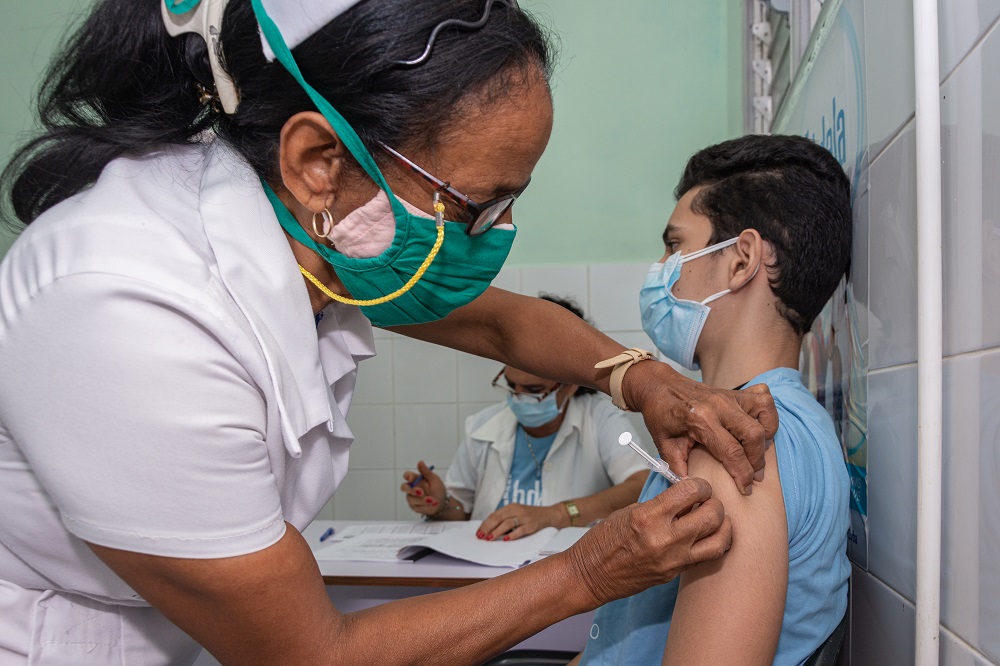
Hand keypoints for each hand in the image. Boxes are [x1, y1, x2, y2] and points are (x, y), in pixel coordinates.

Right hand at [400, 460, 446, 516]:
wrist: (442, 502)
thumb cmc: (438, 489)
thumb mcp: (434, 479)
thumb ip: (426, 472)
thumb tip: (420, 462)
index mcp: (416, 479)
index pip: (407, 475)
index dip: (407, 476)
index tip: (411, 478)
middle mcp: (412, 488)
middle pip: (404, 487)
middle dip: (411, 490)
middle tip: (421, 492)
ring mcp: (412, 498)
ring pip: (411, 499)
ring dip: (422, 500)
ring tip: (433, 500)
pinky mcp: (414, 506)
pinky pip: (416, 507)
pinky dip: (425, 506)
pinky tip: (433, 504)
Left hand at [477, 503, 562, 540]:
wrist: (549, 515)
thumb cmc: (530, 516)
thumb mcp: (517, 513)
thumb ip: (505, 519)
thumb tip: (489, 530)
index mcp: (511, 507)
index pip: (494, 515)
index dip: (485, 524)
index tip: (478, 532)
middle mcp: (517, 510)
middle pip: (498, 518)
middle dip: (487, 527)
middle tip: (480, 537)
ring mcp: (525, 518)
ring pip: (507, 523)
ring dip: (496, 531)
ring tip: (489, 538)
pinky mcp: (531, 526)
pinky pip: (520, 530)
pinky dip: (512, 535)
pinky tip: (505, 540)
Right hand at [564, 477, 731, 606]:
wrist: (591, 575)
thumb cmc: (604, 540)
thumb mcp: (629, 511)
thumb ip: (660, 504)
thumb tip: (685, 495)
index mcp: (649, 517)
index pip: (691, 491)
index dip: (700, 484)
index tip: (697, 486)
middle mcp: (666, 539)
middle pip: (712, 515)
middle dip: (714, 502)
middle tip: (707, 500)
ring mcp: (673, 560)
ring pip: (719, 540)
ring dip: (722, 525)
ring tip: (714, 519)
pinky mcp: (676, 574)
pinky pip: (707, 557)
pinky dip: (713, 543)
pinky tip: (708, 536)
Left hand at [623, 361, 777, 494]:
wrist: (658, 386)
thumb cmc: (661, 414)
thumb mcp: (664, 444)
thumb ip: (678, 468)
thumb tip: (692, 488)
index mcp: (701, 419)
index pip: (731, 452)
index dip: (742, 475)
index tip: (746, 489)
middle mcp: (719, 405)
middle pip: (754, 435)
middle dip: (757, 461)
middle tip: (753, 476)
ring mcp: (729, 396)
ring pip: (764, 414)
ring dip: (766, 436)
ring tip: (756, 452)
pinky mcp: (735, 392)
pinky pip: (763, 399)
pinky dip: (767, 415)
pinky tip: (758, 428)